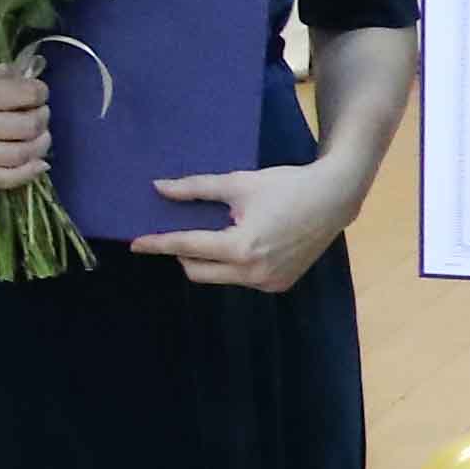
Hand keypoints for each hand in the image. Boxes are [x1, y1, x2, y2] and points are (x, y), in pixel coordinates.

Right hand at [0, 64, 49, 187]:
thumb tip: (27, 81)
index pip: (27, 96)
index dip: (39, 90)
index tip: (36, 88)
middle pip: (29, 127)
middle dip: (42, 115)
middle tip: (37, 108)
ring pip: (21, 156)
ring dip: (40, 143)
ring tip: (38, 132)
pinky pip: (1, 179)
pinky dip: (26, 174)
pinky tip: (38, 163)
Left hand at [135, 160, 362, 293]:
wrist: (334, 199)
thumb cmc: (285, 186)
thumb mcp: (238, 183)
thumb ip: (195, 189)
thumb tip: (159, 189)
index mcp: (240, 247)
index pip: (187, 247)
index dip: (158, 244)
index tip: (135, 244)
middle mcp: (253, 272)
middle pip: (197, 271)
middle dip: (184, 254)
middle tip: (184, 233)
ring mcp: (267, 283)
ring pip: (220, 277)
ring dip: (211, 260)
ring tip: (222, 234)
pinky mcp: (279, 285)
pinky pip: (242, 279)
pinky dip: (234, 265)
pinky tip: (249, 244)